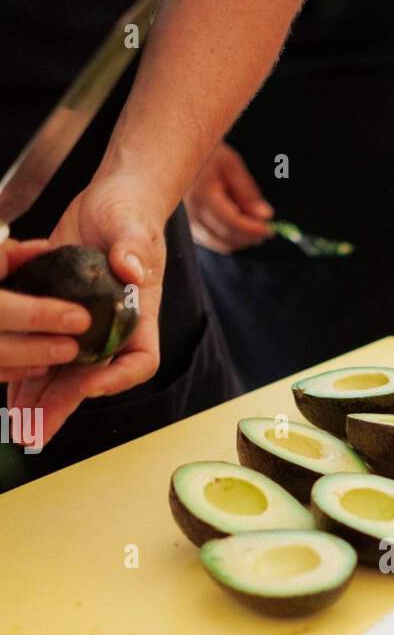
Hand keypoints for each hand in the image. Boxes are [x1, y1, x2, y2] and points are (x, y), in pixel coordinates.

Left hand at [5, 172, 167, 443]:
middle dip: (63, 406)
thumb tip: (131, 269)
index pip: (138, 361)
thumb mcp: (134, 228)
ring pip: (64, 376)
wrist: (112, 202)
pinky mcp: (60, 320)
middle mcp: (113, 331)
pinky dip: (25, 376)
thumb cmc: (131, 214)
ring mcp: (85, 329)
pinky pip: (44, 355)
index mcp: (139, 316)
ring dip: (40, 402)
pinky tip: (9, 396)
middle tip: (38, 432)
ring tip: (20, 427)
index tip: (90, 383)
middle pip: (92, 380)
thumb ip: (133, 250)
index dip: (115, 378)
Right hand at [186, 142, 272, 253]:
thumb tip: (265, 216)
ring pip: (221, 244)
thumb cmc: (206, 155)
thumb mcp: (231, 165)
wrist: (178, 155)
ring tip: (251, 220)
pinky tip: (236, 221)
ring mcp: (188, 225)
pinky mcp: (188, 229)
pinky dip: (229, 237)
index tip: (270, 229)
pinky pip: (213, 241)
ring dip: (241, 238)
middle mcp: (191, 215)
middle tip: (264, 225)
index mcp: (202, 197)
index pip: (232, 224)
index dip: (253, 230)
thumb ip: (248, 192)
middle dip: (249, 236)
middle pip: (227, 239)